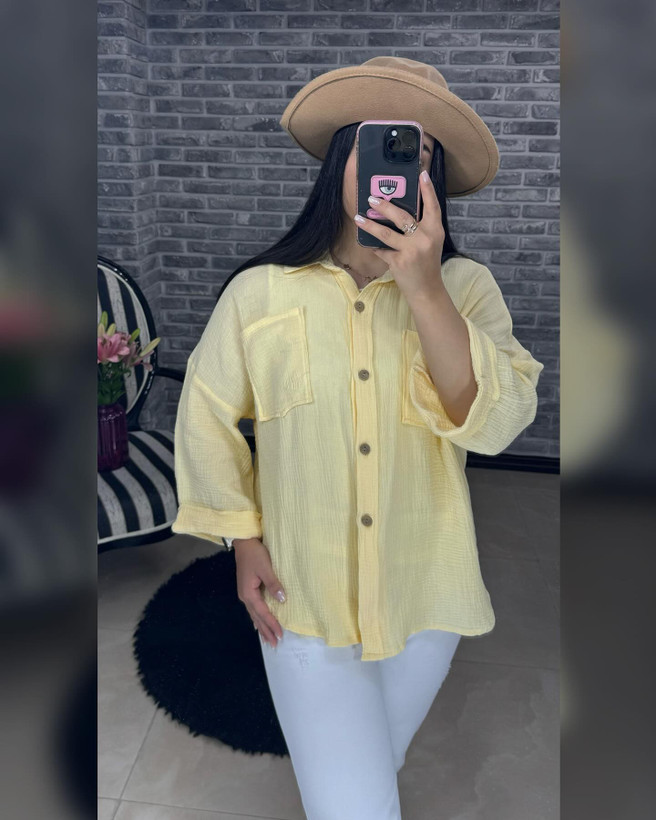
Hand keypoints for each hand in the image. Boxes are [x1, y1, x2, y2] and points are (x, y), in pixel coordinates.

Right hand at [234, 538, 285, 647]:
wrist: (244, 543)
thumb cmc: (255, 554)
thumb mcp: (266, 568)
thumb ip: (273, 584)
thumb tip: (282, 600)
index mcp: (249, 593)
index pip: (263, 612)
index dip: (272, 623)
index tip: (281, 634)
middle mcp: (245, 596)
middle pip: (257, 617)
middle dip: (266, 630)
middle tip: (274, 644)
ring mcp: (244, 593)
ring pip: (254, 614)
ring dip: (261, 626)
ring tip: (267, 639)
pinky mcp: (247, 588)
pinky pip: (253, 608)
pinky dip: (257, 617)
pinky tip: (258, 622)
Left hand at [354, 170, 445, 301]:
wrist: (427, 290)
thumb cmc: (427, 264)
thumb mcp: (430, 243)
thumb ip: (420, 227)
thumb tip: (397, 211)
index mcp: (435, 231)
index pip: (433, 206)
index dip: (427, 189)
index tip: (421, 174)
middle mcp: (425, 238)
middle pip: (402, 216)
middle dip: (385, 206)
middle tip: (372, 198)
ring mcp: (411, 251)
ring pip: (386, 233)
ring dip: (370, 224)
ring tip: (358, 217)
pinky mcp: (399, 262)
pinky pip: (381, 250)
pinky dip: (373, 246)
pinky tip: (365, 242)